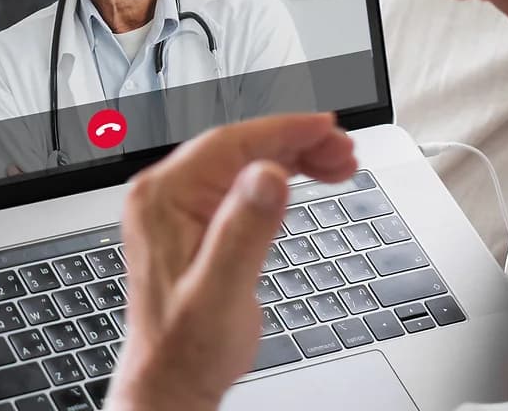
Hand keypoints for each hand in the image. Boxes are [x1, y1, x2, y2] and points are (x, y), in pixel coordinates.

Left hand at [112, 114, 357, 410]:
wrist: (172, 379)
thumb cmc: (187, 346)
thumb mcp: (221, 291)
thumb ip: (244, 231)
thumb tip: (267, 176)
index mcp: (163, 198)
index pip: (230, 143)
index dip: (284, 131)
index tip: (326, 127)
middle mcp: (165, 195)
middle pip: (240, 148)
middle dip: (296, 143)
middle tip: (345, 152)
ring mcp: (179, 207)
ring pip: (243, 163)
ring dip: (292, 158)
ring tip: (339, 165)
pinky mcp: (196, 222)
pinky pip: (240, 184)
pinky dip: (277, 178)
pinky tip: (306, 179)